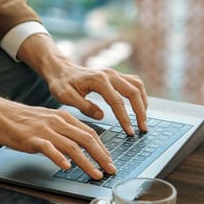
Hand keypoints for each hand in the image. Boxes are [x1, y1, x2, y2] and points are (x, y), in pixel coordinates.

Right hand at [0, 85, 115, 178]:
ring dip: (87, 162)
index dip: (102, 148)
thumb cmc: (22, 119)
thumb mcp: (48, 119)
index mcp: (63, 117)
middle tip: (110, 169)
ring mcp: (45, 130)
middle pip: (86, 139)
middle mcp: (58, 122)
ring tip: (95, 174)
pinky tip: (66, 167)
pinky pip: (49, 149)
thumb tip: (78, 144)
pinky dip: (59, 158)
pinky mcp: (32, 138)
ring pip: (72, 146)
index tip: (109, 160)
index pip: (89, 132)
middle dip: (102, 156)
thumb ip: (63, 129)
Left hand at [17, 34, 148, 134]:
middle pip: (133, 92)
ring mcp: (114, 73)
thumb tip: (101, 116)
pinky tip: (140, 107)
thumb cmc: (62, 84)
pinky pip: (134, 83)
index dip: (125, 118)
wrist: (61, 70)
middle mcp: (109, 74)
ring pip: (137, 85)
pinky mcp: (116, 76)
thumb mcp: (66, 97)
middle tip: (143, 129)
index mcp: (98, 80)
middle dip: (140, 111)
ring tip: (143, 120)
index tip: (129, 132)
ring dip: (143, 102)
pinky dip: (140, 95)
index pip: (117, 101)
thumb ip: (84, 106)